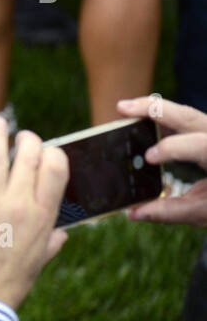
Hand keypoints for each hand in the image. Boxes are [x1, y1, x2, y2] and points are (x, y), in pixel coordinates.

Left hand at [0, 117, 68, 309]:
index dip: (51, 153)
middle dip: (26, 140)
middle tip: (18, 135)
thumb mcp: (38, 263)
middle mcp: (19, 206)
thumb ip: (50, 243)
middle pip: (28, 156)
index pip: (56, 168)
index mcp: (43, 217)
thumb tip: (63, 235)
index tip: (43, 151)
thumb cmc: (8, 283)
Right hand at [119, 95, 206, 227]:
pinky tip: (139, 120)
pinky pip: (184, 120)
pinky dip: (161, 118)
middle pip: (188, 116)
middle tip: (122, 108)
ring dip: (154, 109)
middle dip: (154, 110)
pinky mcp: (205, 133)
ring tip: (124, 109)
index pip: (199, 145)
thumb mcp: (204, 212)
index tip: (148, 158)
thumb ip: (171, 211)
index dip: (172, 148)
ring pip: (185, 113)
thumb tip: (133, 213)